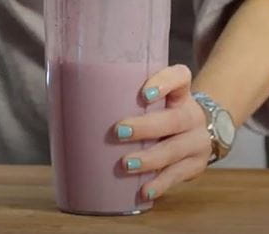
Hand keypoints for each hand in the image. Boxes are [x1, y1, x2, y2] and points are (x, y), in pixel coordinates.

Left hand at [113, 65, 211, 200]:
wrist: (197, 134)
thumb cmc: (161, 114)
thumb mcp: (155, 102)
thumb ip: (126, 98)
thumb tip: (70, 101)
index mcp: (180, 93)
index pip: (180, 77)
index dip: (164, 83)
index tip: (144, 94)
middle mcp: (192, 115)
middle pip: (175, 119)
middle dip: (146, 127)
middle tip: (119, 131)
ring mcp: (197, 141)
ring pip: (176, 149)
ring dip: (150, 159)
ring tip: (126, 164)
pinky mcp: (195, 165)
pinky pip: (178, 175)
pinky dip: (160, 184)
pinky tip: (144, 191)